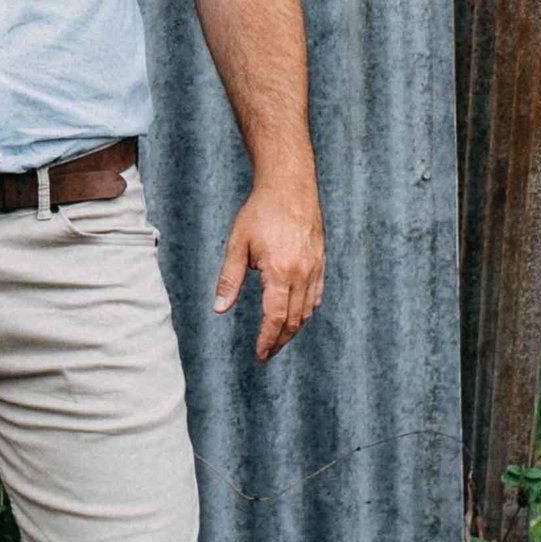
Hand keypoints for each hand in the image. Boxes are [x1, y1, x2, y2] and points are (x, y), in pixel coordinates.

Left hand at [213, 172, 325, 365]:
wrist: (290, 186)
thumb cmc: (261, 212)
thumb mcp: (238, 244)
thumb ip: (230, 279)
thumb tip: (219, 308)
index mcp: (280, 272)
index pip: (276, 318)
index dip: (267, 339)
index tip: (260, 355)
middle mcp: (302, 274)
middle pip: (294, 320)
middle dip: (280, 341)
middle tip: (266, 354)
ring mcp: (315, 269)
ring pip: (308, 311)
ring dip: (293, 329)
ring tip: (277, 339)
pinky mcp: (321, 262)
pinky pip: (317, 296)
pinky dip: (306, 312)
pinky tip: (295, 316)